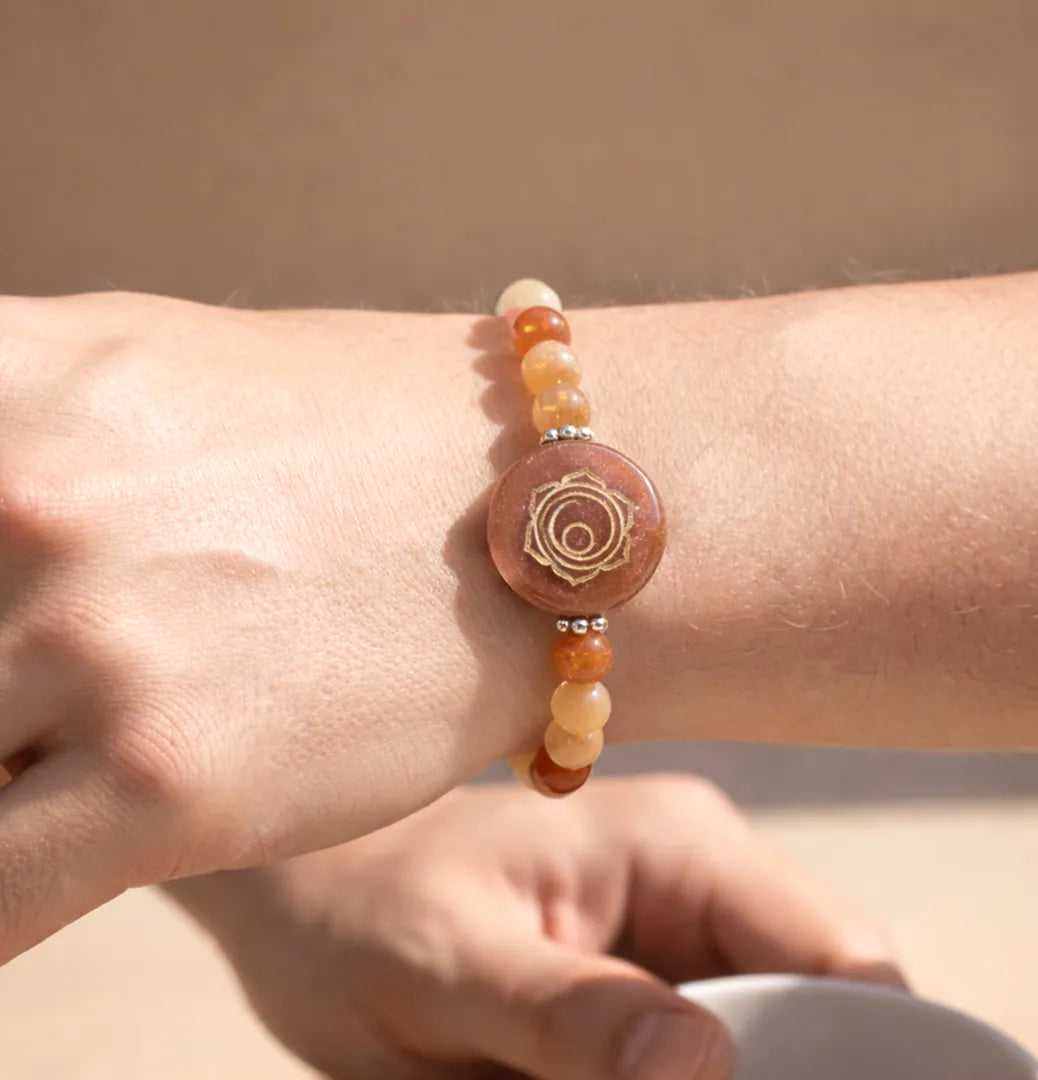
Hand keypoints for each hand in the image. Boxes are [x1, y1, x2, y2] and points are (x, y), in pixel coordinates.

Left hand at [0, 291, 535, 961]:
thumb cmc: (356, 438)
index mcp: (4, 386)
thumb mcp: (144, 377)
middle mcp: (28, 505)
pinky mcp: (175, 784)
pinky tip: (33, 873)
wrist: (536, 508)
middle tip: (21, 706)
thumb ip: (8, 442)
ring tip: (69, 757)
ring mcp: (101, 646)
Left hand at [171, 777, 904, 1079]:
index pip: (838, 960)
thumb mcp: (446, 969)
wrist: (303, 886)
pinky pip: (703, 1045)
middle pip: (815, 1006)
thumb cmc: (356, 905)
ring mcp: (671, 919)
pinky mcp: (638, 968)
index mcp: (679, 844)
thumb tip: (711, 1072)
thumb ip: (570, 1018)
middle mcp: (696, 871)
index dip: (866, 1060)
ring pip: (763, 1036)